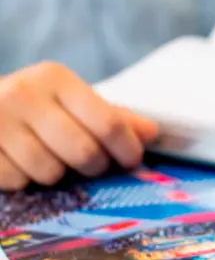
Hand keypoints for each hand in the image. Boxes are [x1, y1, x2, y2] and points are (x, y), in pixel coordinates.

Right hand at [0, 62, 158, 190]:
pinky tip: (21, 163)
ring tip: (49, 158)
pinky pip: (18, 182)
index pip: (108, 122)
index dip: (127, 148)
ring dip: (56, 175)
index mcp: (55, 78)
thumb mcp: (72, 101)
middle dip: (94, 166)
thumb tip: (152, 133)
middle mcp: (24, 94)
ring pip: (49, 172)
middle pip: (83, 152)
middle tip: (91, 164)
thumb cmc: (34, 106)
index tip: (132, 161)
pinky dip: (25, 181)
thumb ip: (112, 117)